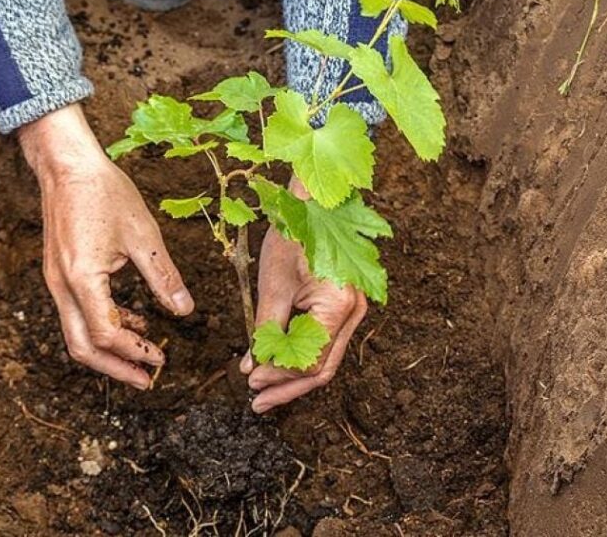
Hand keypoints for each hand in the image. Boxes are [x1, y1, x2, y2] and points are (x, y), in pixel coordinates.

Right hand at [20, 104, 193, 388]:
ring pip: (75, 334)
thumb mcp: (143, 235)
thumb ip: (163, 277)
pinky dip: (101, 326)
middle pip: (82, 347)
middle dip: (115, 368)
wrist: (66, 165)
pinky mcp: (58, 274)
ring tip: (142, 357)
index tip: (161, 359)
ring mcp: (55, 282)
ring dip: (108, 352)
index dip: (135, 352)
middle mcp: (62, 286)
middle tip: (146, 380)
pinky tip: (131, 321)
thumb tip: (186, 311)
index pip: (107, 334)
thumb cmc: (104, 192)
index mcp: (83, 278)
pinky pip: (76, 313)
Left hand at [239, 178, 366, 412]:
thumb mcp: (273, 285)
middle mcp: (355, 313)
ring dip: (294, 377)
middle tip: (258, 402)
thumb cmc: (293, 236)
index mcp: (339, 306)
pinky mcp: (344, 306)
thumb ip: (265, 330)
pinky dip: (302, 357)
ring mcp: (354, 311)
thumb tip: (253, 367)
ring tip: (264, 391)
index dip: (279, 377)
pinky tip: (278, 365)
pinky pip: (325, 342)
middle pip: (323, 369)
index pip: (310, 362)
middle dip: (288, 387)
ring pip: (326, 359)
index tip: (251, 382)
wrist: (312, 203)